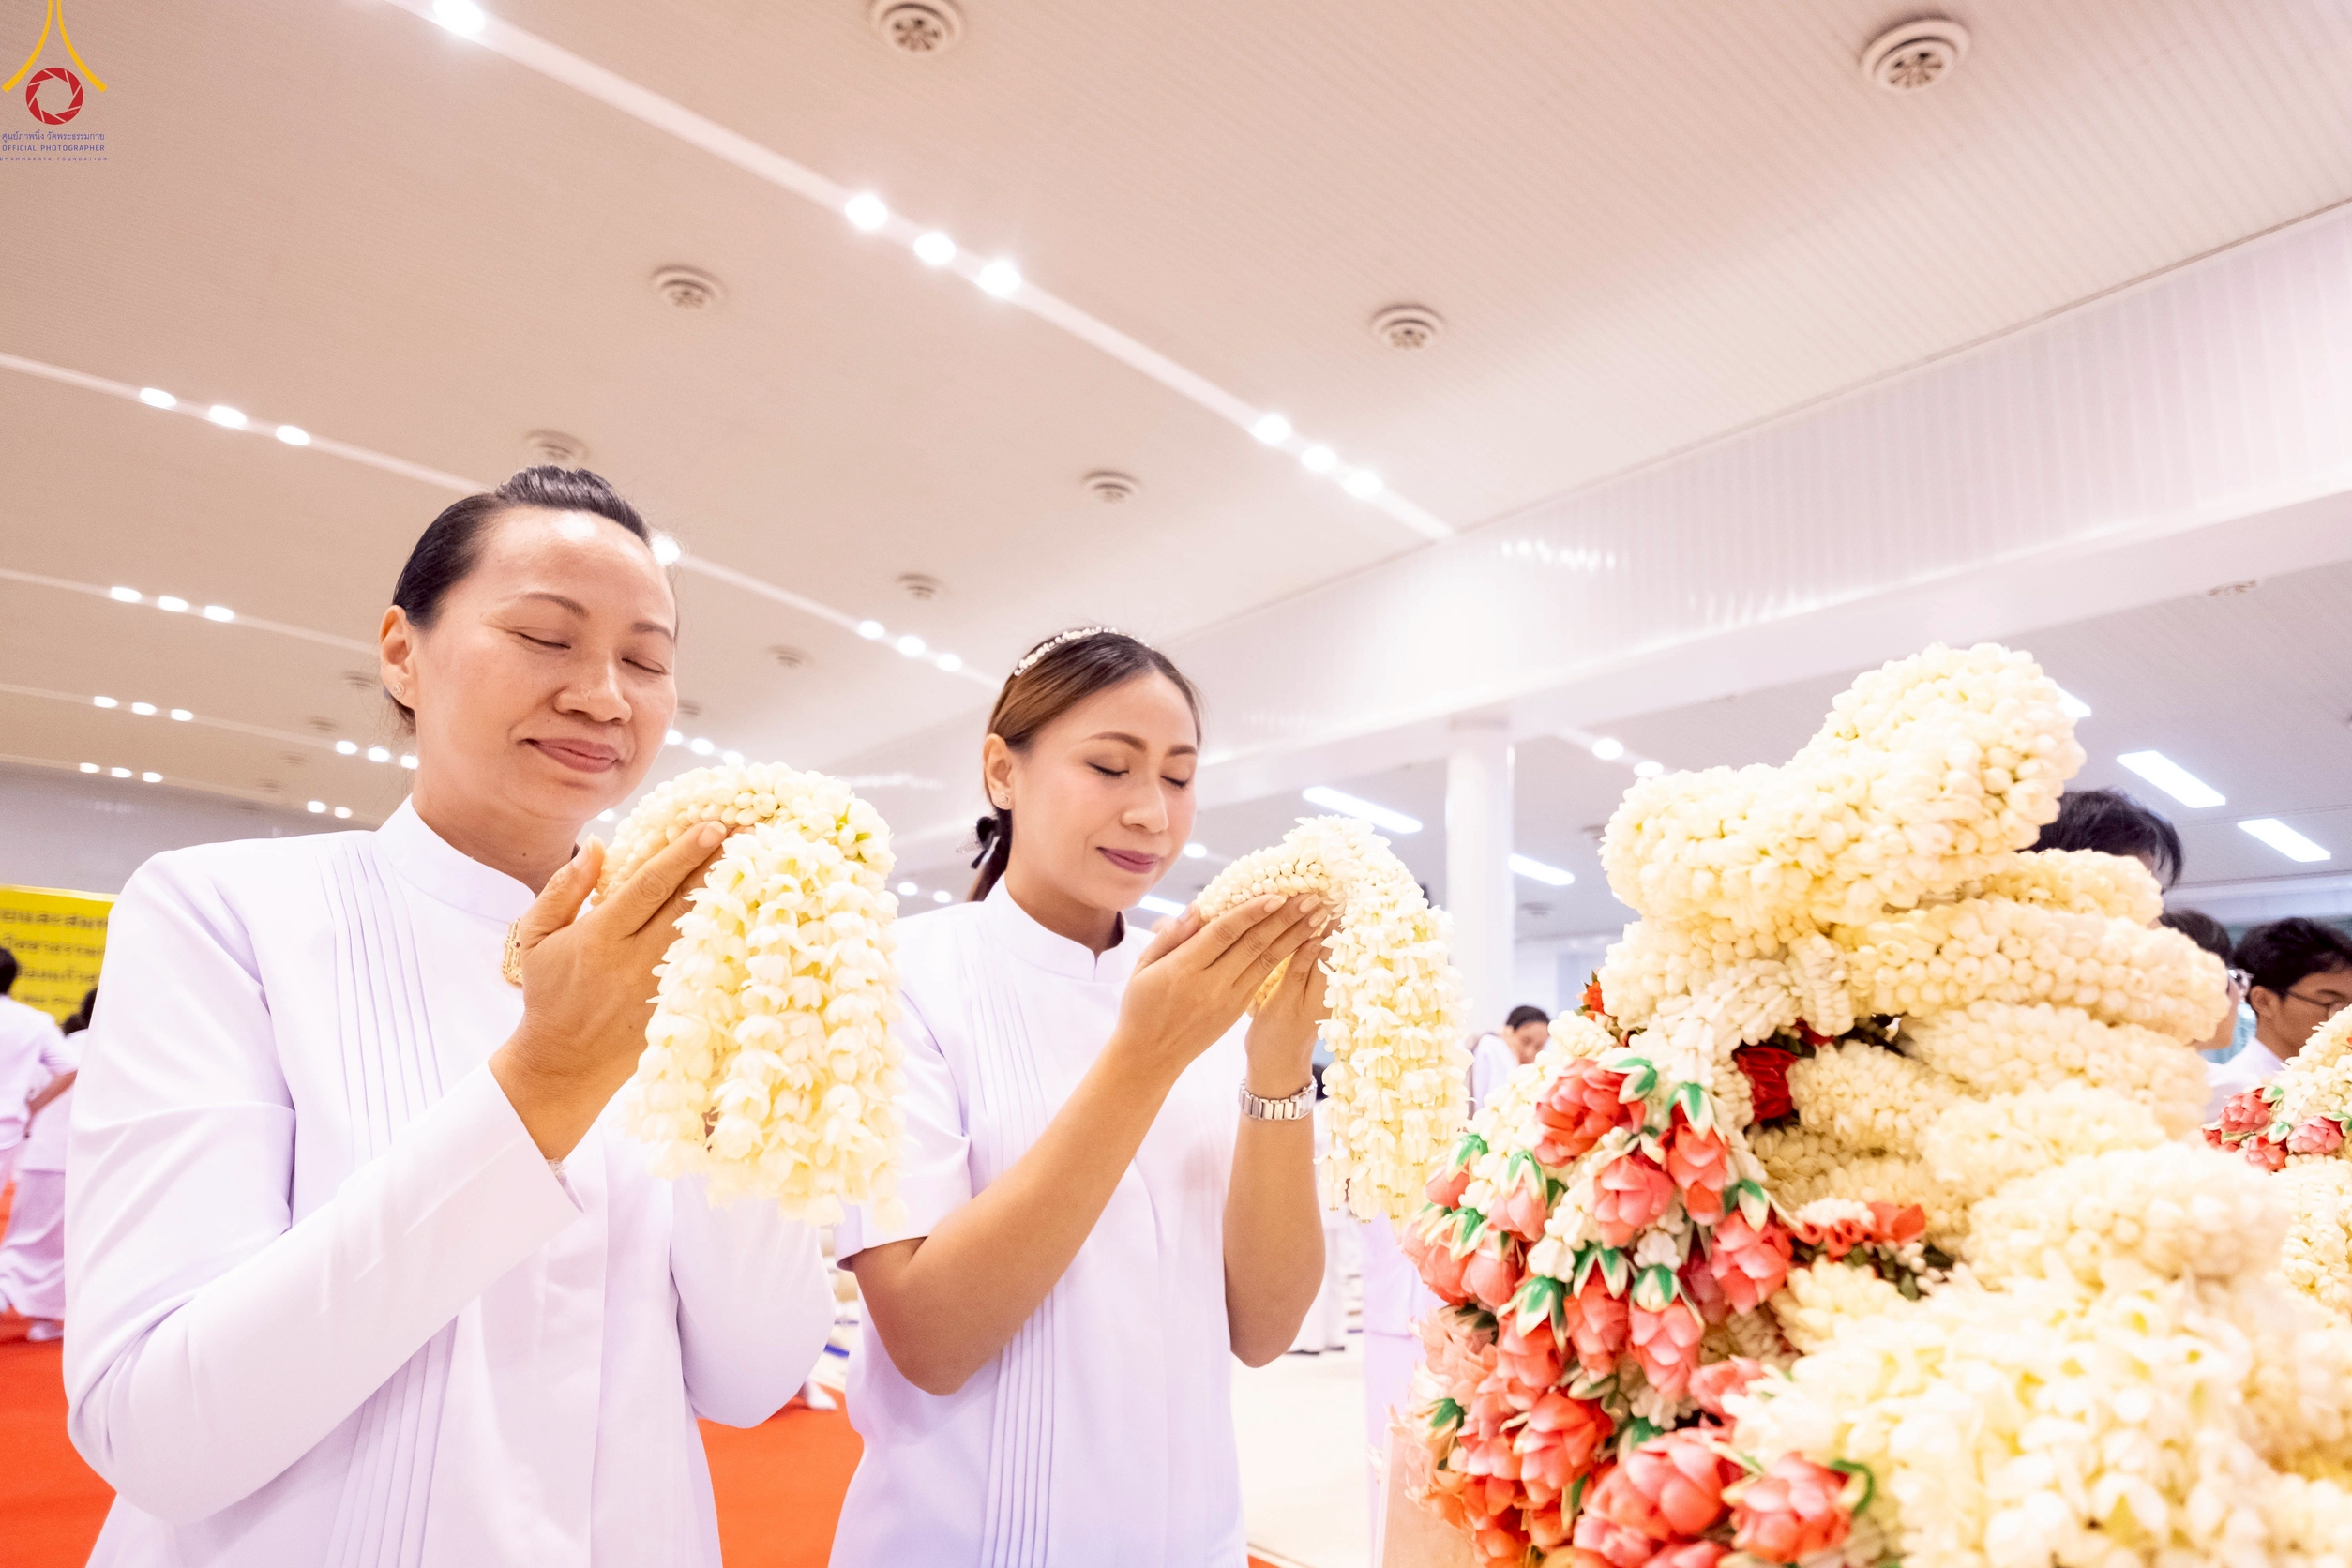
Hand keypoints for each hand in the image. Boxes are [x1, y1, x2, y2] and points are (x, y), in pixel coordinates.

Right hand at [491, 820, 730, 1158]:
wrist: (564, 1064)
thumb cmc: (550, 994)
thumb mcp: (536, 937)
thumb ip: (564, 889)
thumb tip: (596, 845)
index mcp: (600, 938)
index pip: (649, 886)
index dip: (684, 855)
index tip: (714, 826)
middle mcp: (635, 962)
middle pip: (688, 904)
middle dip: (720, 865)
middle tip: (753, 830)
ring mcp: (662, 988)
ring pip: (707, 933)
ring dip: (734, 897)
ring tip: (761, 862)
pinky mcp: (680, 1010)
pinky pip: (711, 967)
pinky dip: (732, 937)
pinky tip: (753, 913)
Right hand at [1107, 894, 1327, 1086]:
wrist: (1151, 1057)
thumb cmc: (1141, 1006)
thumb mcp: (1142, 968)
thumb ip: (1170, 937)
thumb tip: (1196, 909)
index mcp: (1184, 969)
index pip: (1223, 933)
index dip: (1251, 913)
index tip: (1277, 895)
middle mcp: (1211, 984)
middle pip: (1253, 945)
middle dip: (1285, 919)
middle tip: (1311, 897)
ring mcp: (1228, 1000)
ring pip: (1267, 961)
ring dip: (1295, 936)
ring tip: (1317, 915)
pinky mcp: (1237, 1010)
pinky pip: (1265, 978)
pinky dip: (1286, 958)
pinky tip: (1301, 942)